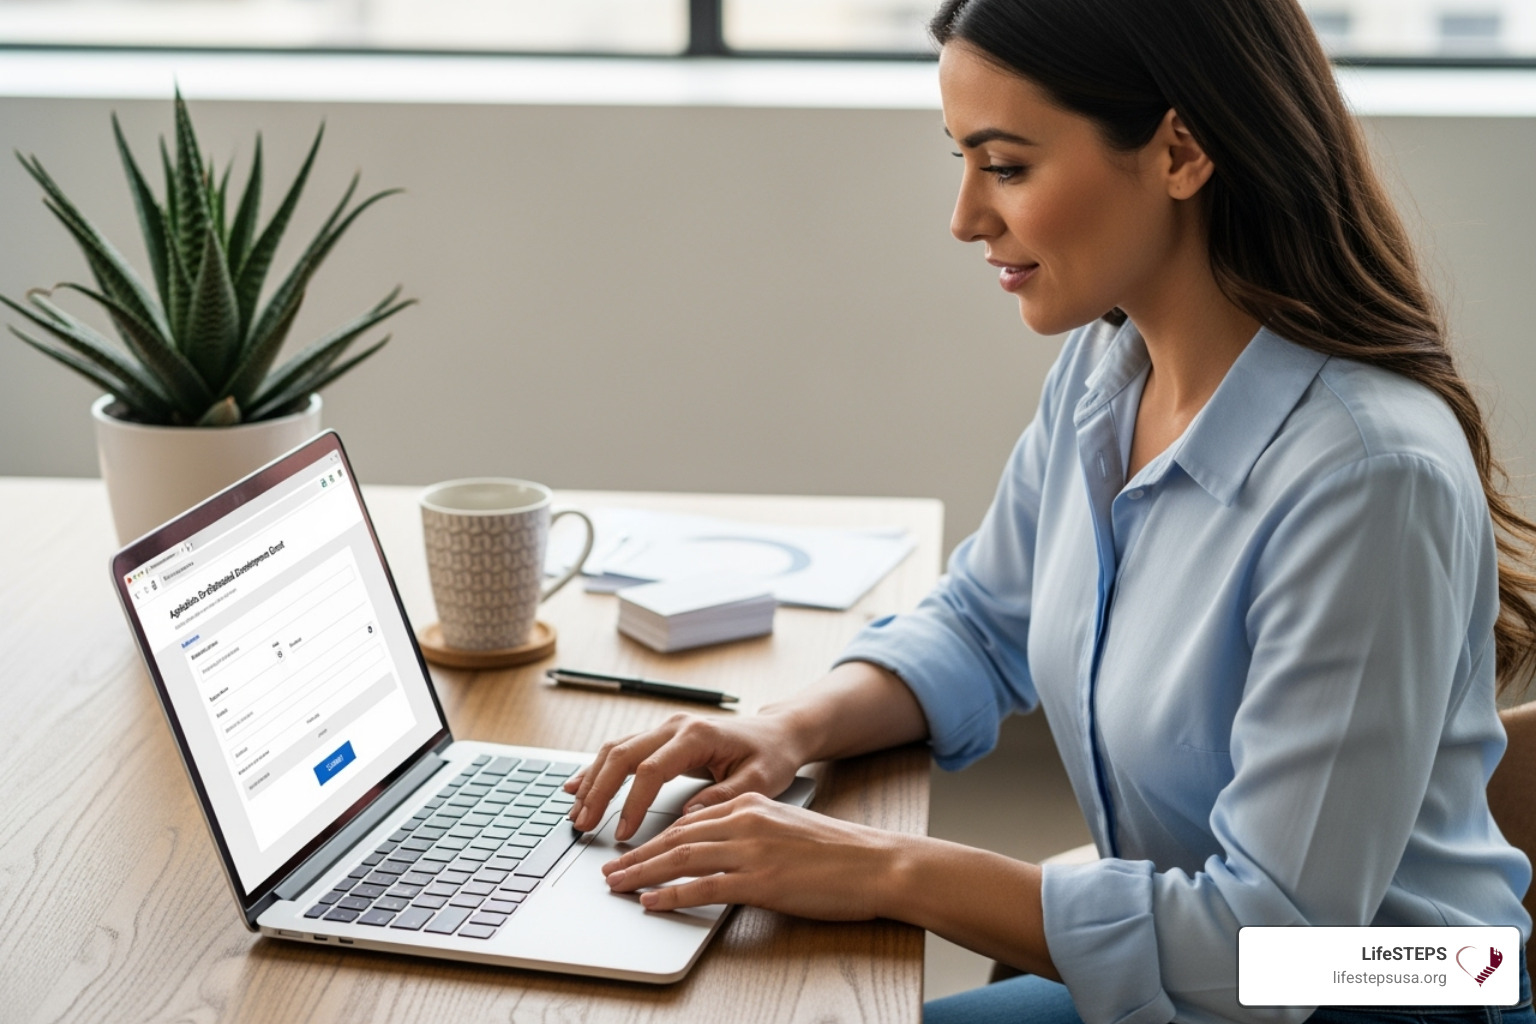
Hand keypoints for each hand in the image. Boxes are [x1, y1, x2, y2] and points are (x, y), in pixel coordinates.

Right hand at [565, 711, 809, 840]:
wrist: (778, 732)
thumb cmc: (772, 756)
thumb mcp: (760, 781)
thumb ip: (723, 797)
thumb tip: (685, 818)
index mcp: (697, 736)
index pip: (652, 770)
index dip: (632, 803)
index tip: (622, 834)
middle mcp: (675, 726)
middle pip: (622, 755)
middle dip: (599, 791)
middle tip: (583, 825)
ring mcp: (666, 728)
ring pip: (616, 750)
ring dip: (593, 781)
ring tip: (576, 813)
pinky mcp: (662, 737)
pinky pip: (622, 750)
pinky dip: (598, 769)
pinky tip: (578, 786)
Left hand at [601, 793, 906, 918]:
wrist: (877, 863)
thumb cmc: (839, 854)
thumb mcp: (788, 828)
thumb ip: (753, 833)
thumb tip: (720, 852)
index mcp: (752, 805)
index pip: (690, 820)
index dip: (655, 836)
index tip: (632, 849)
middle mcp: (746, 821)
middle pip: (676, 837)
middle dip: (638, 854)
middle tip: (610, 869)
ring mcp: (752, 850)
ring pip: (681, 858)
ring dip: (642, 873)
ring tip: (616, 885)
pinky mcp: (761, 880)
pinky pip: (704, 887)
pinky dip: (672, 895)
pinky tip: (651, 903)